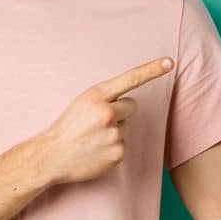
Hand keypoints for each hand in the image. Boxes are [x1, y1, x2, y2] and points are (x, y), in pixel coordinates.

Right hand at [30, 56, 174, 185]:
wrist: (51, 157)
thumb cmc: (67, 128)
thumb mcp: (82, 103)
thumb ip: (105, 98)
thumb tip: (129, 103)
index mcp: (96, 96)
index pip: (130, 78)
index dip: (152, 69)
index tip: (169, 62)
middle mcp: (108, 113)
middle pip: (132, 106)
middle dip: (120, 112)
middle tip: (97, 122)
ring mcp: (114, 134)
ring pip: (127, 126)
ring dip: (115, 131)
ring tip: (93, 138)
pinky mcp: (118, 153)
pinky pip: (124, 145)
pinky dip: (113, 148)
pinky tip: (96, 150)